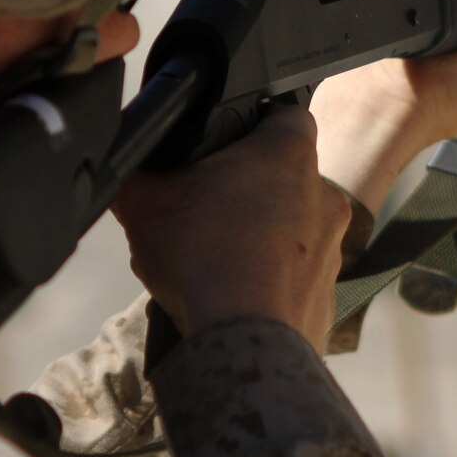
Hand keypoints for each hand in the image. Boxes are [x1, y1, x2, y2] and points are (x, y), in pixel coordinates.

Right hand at [113, 107, 350, 352]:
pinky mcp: (327, 297)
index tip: (225, 143)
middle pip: (285, 177)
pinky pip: (295, 279)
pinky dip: (269, 283)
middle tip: (207, 209)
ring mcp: (332, 249)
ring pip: (293, 230)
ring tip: (215, 261)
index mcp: (288, 154)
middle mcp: (323, 195)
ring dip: (260, 238)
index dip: (255, 122)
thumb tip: (124, 165)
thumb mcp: (144, 201)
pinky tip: (233, 297)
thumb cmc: (202, 257)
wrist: (242, 342)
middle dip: (249, 189)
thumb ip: (136, 172)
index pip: (286, 113)